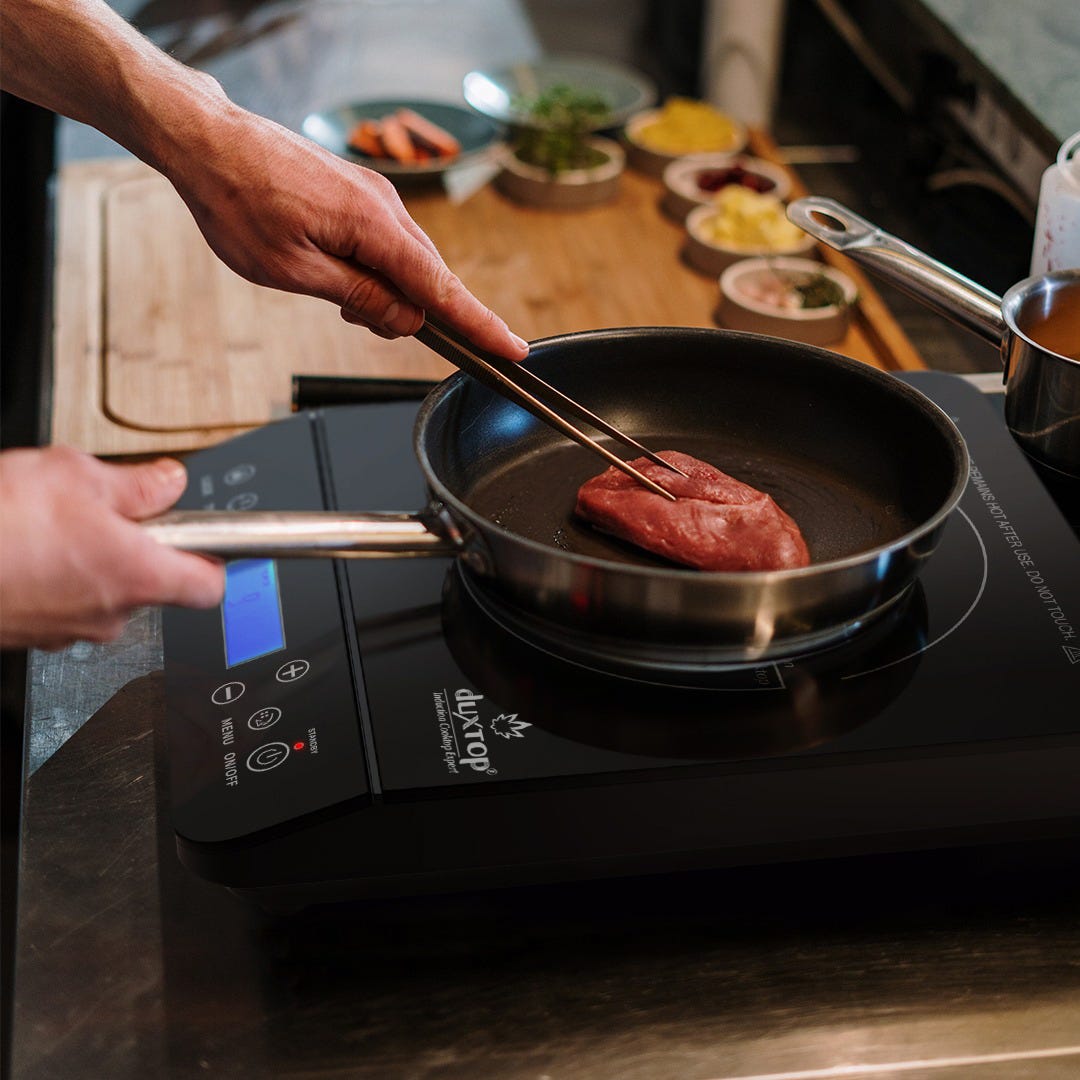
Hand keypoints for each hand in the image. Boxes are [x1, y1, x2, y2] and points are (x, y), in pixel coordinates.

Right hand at [0, 447, 223, 650]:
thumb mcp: (75, 475)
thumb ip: (136, 484)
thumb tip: (169, 483)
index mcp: (138, 573)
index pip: (209, 585)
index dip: (212, 559)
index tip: (206, 539)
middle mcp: (111, 613)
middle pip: (152, 585)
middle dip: (135, 548)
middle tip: (106, 515)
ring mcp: (69, 630)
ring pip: (102, 594)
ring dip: (89, 564)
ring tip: (52, 529)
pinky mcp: (32, 636)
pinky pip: (61, 605)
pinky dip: (53, 581)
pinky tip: (25, 551)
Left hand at [165, 105, 529, 358]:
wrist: (208, 142)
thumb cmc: (238, 203)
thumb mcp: (294, 271)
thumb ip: (359, 296)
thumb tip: (406, 319)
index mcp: (373, 225)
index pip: (442, 288)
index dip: (480, 324)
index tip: (512, 349)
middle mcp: (385, 205)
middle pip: (428, 277)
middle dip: (409, 312)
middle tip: (357, 319)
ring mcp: (375, 195)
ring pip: (407, 262)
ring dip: (385, 291)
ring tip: (335, 294)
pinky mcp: (360, 192)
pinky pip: (387, 242)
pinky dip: (375, 268)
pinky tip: (340, 272)